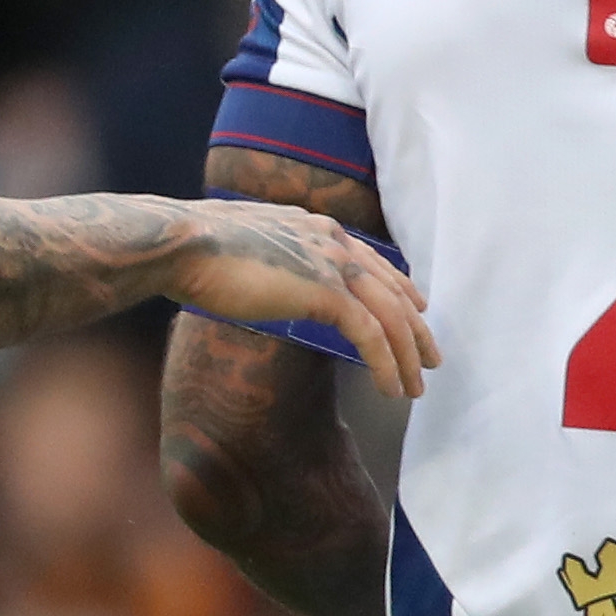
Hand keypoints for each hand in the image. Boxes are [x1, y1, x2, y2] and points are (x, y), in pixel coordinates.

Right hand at [175, 204, 440, 401]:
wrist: (185, 245)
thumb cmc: (197, 250)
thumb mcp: (245, 246)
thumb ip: (270, 258)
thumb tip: (266, 274)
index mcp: (315, 227)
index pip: (371, 261)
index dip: (397, 288)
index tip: (414, 309)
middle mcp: (333, 241)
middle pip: (391, 289)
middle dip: (415, 328)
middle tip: (430, 359)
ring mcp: (333, 265)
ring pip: (391, 315)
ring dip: (407, 355)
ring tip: (415, 387)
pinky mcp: (327, 293)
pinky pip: (372, 334)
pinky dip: (387, 364)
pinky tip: (391, 388)